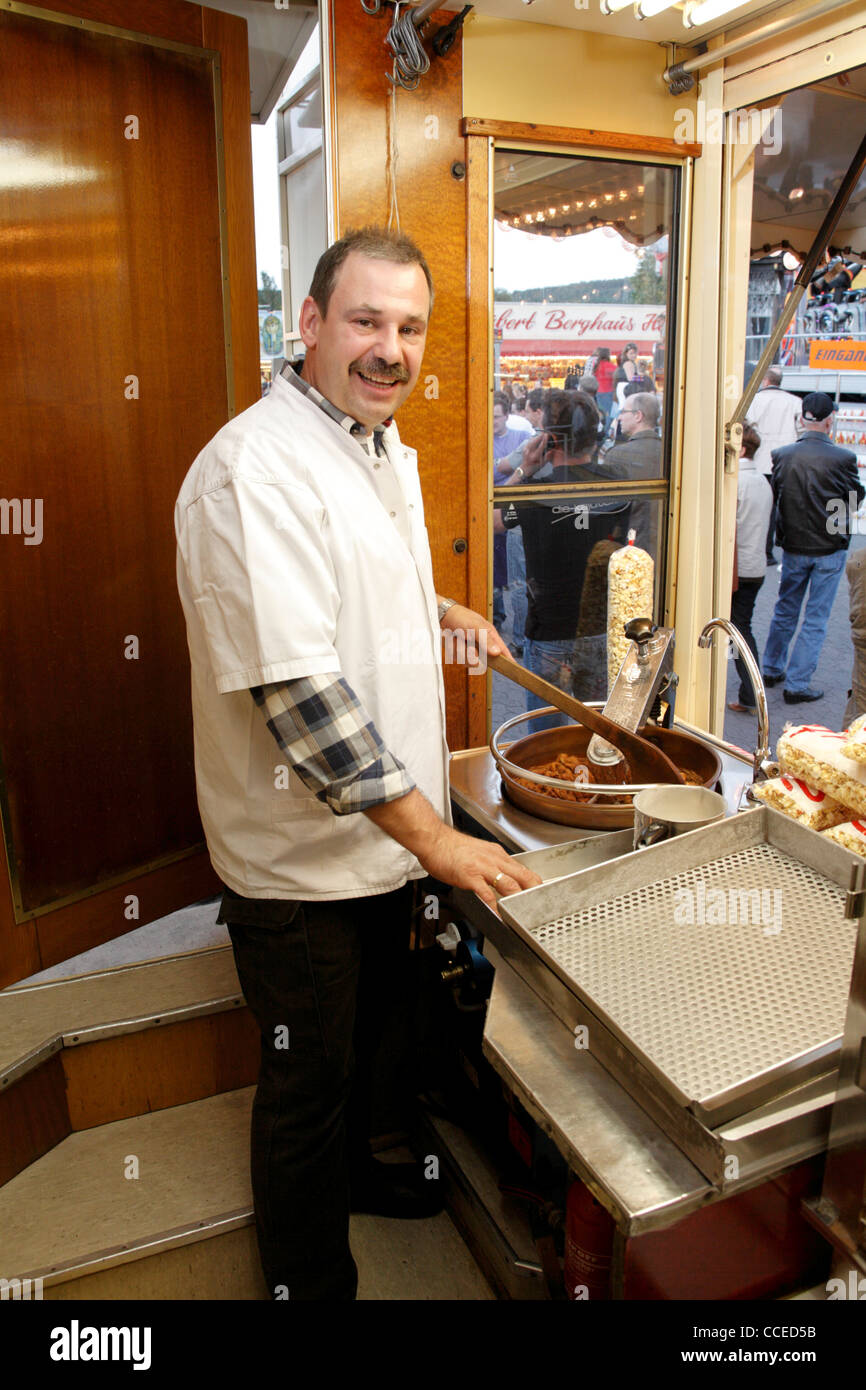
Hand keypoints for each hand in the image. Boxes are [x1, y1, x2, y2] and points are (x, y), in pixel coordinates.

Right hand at [418, 825, 541, 907]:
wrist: (433, 839)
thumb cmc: (451, 847)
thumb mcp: (479, 852)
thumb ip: (490, 863)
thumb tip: (499, 875)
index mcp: (497, 854)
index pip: (522, 868)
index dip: (533, 882)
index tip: (539, 893)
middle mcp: (494, 859)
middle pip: (522, 876)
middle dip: (534, 891)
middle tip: (541, 904)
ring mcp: (483, 868)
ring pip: (509, 884)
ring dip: (518, 899)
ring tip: (524, 912)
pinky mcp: (470, 876)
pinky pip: (487, 893)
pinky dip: (495, 906)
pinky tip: (499, 914)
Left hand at [440, 602, 513, 664]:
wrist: (442, 616)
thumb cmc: (461, 617)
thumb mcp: (475, 626)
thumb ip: (486, 639)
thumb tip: (497, 652)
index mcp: (489, 636)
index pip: (502, 649)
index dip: (508, 658)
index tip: (513, 666)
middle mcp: (481, 645)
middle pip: (482, 661)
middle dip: (471, 653)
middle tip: (465, 640)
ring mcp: (470, 650)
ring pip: (468, 661)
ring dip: (460, 649)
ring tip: (457, 637)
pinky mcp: (460, 653)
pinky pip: (458, 658)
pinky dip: (453, 650)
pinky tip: (452, 640)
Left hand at [520, 433, 547, 476]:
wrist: (525, 469)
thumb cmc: (535, 467)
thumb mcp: (543, 464)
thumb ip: (547, 457)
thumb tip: (551, 450)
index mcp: (535, 456)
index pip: (541, 446)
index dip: (544, 440)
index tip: (547, 435)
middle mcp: (529, 452)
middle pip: (535, 441)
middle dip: (540, 436)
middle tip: (544, 433)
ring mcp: (525, 450)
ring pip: (531, 440)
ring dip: (536, 437)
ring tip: (541, 435)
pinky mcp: (524, 448)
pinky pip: (529, 441)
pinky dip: (533, 439)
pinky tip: (536, 438)